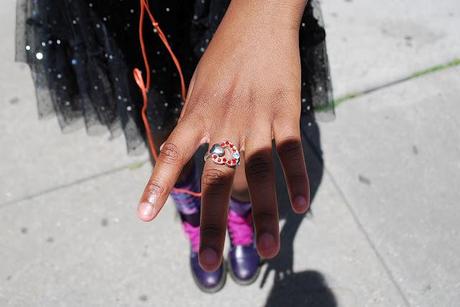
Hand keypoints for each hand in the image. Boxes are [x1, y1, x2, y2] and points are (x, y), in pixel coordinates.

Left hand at [137, 0, 309, 271]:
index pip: (171, 155)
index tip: (144, 216)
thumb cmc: (224, 56)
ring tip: (265, 249)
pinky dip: (296, 180)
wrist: (258, 22)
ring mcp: (256, 120)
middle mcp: (224, 123)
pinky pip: (290, 153)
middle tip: (210, 261)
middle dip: (212, 223)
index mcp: (196, 114)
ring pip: (257, 175)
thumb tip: (197, 159)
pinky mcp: (284, 115)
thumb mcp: (199, 87)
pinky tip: (299, 207)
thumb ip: (195, 124)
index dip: (156, 186)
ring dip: (260, 215)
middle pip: (216, 179)